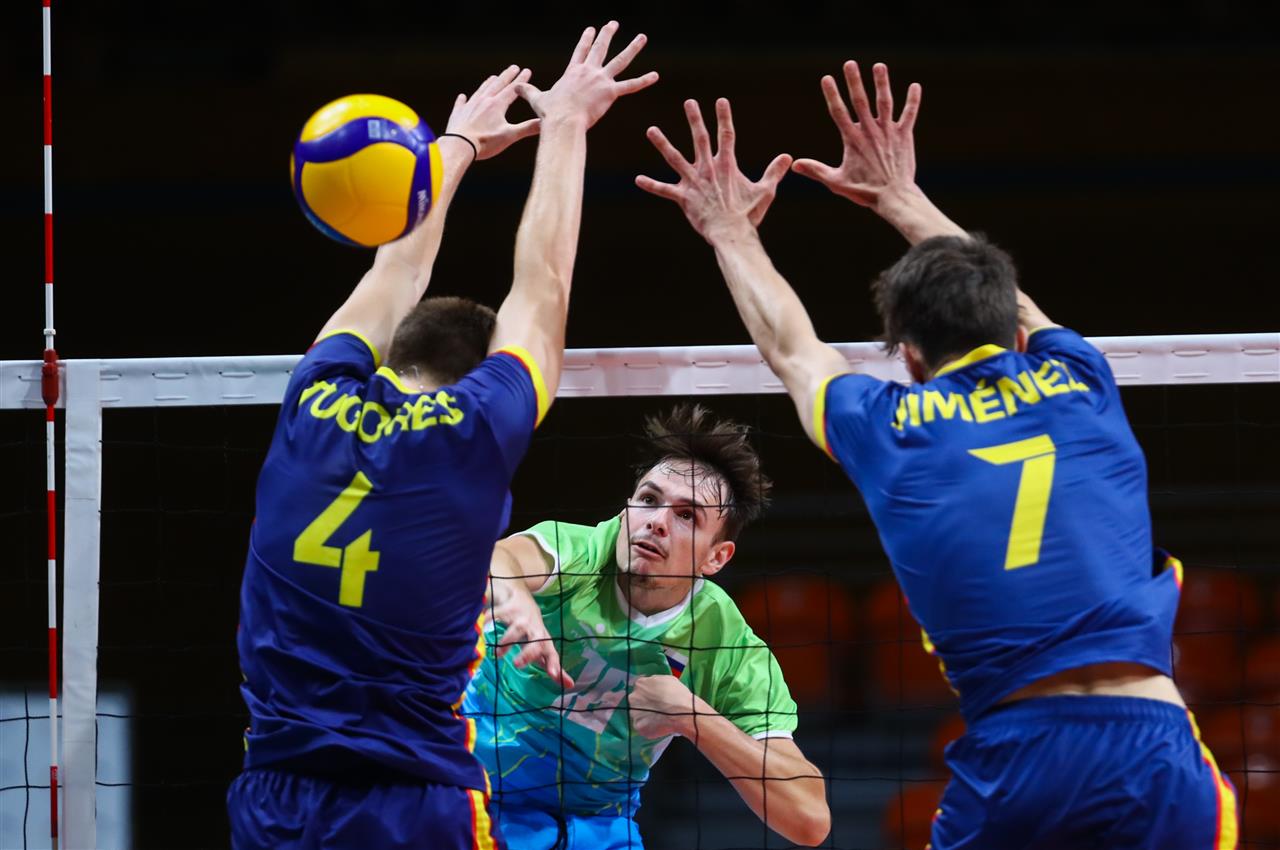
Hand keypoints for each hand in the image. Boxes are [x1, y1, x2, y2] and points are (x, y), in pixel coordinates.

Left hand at [446, 64, 540, 159]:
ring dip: (488, 83)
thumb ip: (527, 128)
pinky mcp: (458, 114)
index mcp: (497, 105)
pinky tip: (463, 96)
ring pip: (481, 91)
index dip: (521, 80)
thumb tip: (544, 123)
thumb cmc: (485, 142)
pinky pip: (461, 104)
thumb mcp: (509, 136)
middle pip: (497, 85)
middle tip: (513, 67)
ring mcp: (470, 106)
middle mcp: (483, 101)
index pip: (512, 90)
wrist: (459, 145)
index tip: (527, 71)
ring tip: (493, 77)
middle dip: (507, 76)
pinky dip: (463, 100)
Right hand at [487, 579, 573, 688]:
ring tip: (498, 655)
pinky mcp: (510, 608)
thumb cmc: (533, 628)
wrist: (520, 595)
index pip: (551, 653)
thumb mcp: (543, 646)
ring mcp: (522, 618)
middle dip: (528, 653)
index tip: (553, 674)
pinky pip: (499, 615)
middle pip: (536, 641)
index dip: (553, 664)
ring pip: (516, 630)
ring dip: (507, 642)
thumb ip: (554, 666)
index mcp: (543, 640)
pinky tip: (483, 627)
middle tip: (517, 664)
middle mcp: (534, 629)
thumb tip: (570, 685)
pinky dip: (490, 621)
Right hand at [515, 22, 657, 128]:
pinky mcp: (610, 92)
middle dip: (607, 35)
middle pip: (600, 49)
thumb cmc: (551, 114)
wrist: (563, 121)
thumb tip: (515, 87)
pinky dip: (644, 81)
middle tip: (613, 25)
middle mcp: (588, 71)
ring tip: (642, 37)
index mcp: (573, 72)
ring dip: (632, 48)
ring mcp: (601, 80)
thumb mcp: (537, 100)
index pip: (580, 51)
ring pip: (620, 60)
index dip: (586, 40)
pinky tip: (655, 75)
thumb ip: (528, 92)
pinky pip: (631, 86)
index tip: (591, 29)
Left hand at [629, 674, 704, 738]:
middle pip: (636, 701)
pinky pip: (642, 726)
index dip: (648, 693)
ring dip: (646, 716)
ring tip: (658, 719)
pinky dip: (649, 727)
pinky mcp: (638, 727)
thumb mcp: (668, 679)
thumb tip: (653, 686)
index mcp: (640, 684)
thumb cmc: (677, 694)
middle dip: (644, 704)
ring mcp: (634, 713)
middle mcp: (633, 698)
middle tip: (657, 709)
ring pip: (638, 715)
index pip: (640, 687)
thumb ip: (655, 681)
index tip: (655, 698)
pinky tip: (658, 726)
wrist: (681, 713)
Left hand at [636, 98, 791, 242]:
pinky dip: (651, 185)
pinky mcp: (683, 197)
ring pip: (674, 158)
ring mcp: (694, 182)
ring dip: (662, 143)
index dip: (724, 117)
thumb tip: (788, 157)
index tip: (721, 100)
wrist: (731, 233)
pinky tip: (637, 179)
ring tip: (650, 129)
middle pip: (700, 139)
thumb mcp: (764, 191)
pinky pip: (664, 190)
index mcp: (727, 165)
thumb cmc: (747, 214)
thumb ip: (773, 172)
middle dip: (694, 119)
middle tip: (688, 101)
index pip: (727, 135)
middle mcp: (708, 169)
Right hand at [791, 61, 922, 211]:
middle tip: (850, 63)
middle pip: (861, 100)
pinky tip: (915, 86)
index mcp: (852, 139)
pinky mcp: (904, 136)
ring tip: (879, 65)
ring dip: (882, 83)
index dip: (832, 94)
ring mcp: (888, 131)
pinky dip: (913, 100)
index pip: (838, 112)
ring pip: (885, 102)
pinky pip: (909, 114)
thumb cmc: (864, 191)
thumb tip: (794, 164)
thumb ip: (816, 170)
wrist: (893, 196)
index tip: (826, 78)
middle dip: (854, 81)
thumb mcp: (836, 182)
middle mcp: (870, 131)